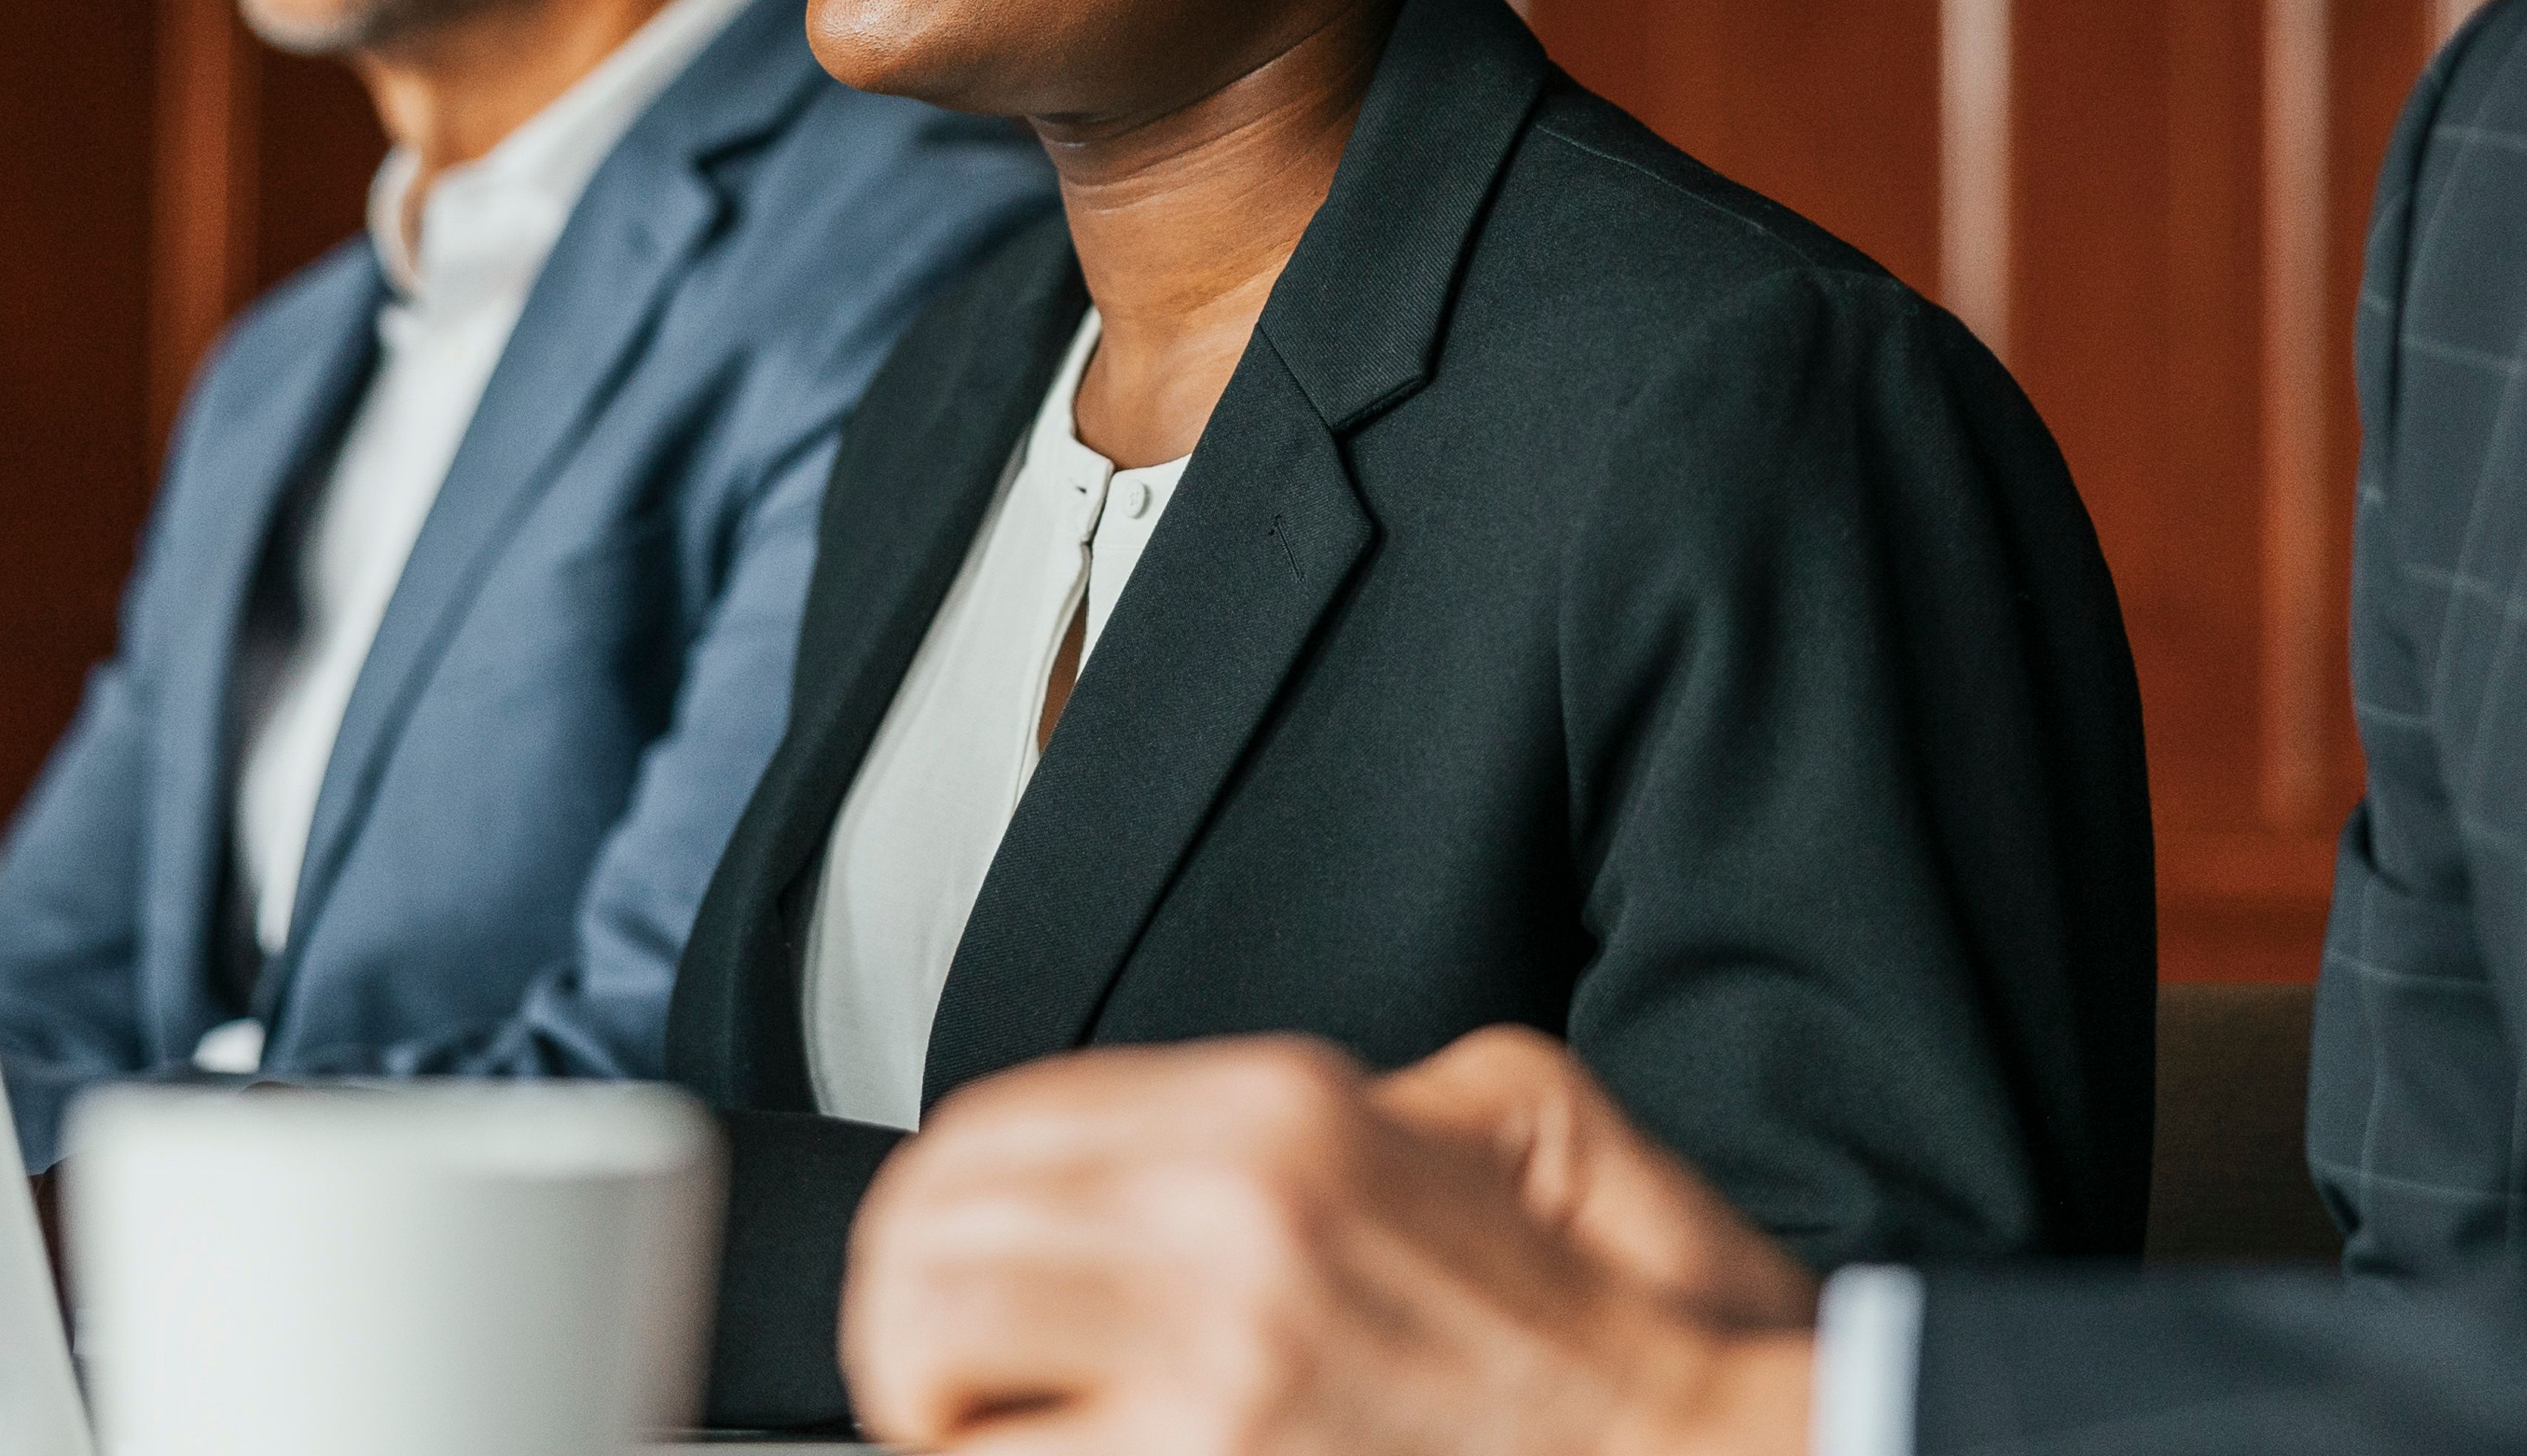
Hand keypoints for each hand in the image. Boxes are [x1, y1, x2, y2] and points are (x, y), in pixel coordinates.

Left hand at [841, 1036, 1816, 1455]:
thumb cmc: (1621, 1328)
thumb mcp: (1513, 1113)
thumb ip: (1351, 1104)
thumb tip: (1209, 1150)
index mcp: (1279, 1118)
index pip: (988, 1134)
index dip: (937, 1223)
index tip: (957, 1291)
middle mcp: (1228, 1223)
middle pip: (923, 1245)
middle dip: (905, 1334)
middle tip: (952, 1397)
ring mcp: (1220, 1372)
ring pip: (932, 1372)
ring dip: (940, 1429)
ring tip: (1004, 1451)